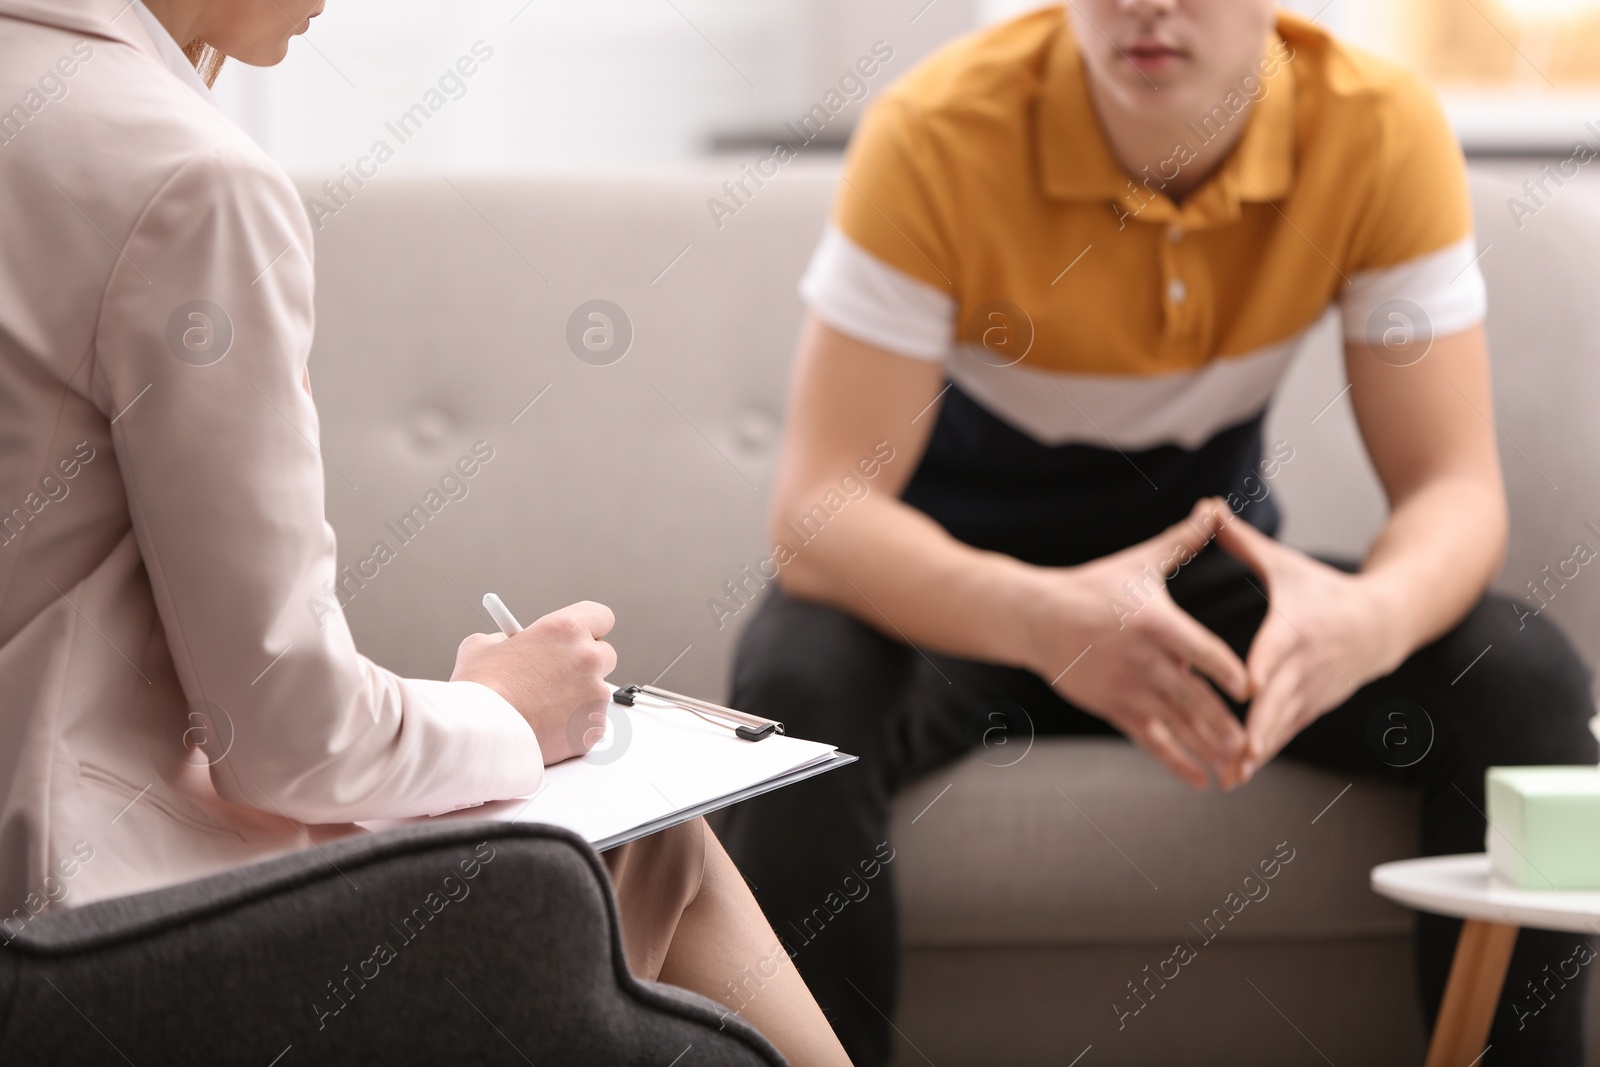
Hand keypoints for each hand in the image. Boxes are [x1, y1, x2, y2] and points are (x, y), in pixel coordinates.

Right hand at [450, 600, 617, 765]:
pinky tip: (545, 726)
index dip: (588, 627)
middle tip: (559, 673)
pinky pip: (589, 721)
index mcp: (565, 630)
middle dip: (585, 663)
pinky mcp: (594, 726)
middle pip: (604, 654)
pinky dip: (573, 725)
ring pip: (596, 691)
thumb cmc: (482, 691)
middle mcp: (588, 658)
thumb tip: (509, 643)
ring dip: (577, 696)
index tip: (578, 636)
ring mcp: (595, 694)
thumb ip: (506, 639)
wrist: (483, 735)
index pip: (600, 616)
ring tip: (541, 707)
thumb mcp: (482, 647)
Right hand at [1024, 497, 1251, 789]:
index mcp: (1153, 623)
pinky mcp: (1113, 708)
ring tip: (1238, 767)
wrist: (1036, 617)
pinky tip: (1202, 780)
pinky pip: (1150, 741)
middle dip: (1221, 724)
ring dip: (1206, 747)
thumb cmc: (1094, 586)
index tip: (1249, 689)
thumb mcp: (1139, 563)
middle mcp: (1141, 660)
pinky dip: (1176, 762)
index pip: (1197, 649)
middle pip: (1189, 696)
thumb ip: (1183, 541)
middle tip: (1253, 745)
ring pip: (1174, 724)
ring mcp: (1126, 688)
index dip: (1224, 670)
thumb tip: (1215, 507)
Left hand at [1213, 518, 1404, 780]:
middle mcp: (1307, 664)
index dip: (1262, 671)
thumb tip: (1206, 507)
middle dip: (1257, 728)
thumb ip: (1241, 541)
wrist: (1385, 621)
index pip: (1277, 652)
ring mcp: (1314, 690)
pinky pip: (1288, 732)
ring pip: (1283, 725)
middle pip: (1280, 700)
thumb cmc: (1324, 589)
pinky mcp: (1315, 706)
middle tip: (1232, 753)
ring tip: (1229, 776)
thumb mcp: (1285, 564)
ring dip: (1258, 751)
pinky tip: (1239, 773)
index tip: (1246, 690)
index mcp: (1296, 628)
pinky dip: (1266, 752)